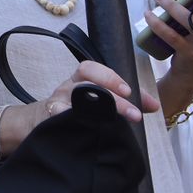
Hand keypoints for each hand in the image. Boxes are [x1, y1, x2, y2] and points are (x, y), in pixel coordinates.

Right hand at [14, 60, 157, 143]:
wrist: (38, 124)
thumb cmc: (74, 110)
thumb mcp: (97, 100)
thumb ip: (126, 101)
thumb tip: (154, 105)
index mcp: (80, 79)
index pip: (92, 68)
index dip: (111, 77)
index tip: (129, 91)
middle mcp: (68, 87)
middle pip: (87, 83)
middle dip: (112, 97)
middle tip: (133, 114)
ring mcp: (56, 102)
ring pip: (72, 97)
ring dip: (94, 108)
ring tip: (111, 121)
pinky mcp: (48, 118)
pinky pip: (54, 113)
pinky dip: (62, 113)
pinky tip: (71, 119)